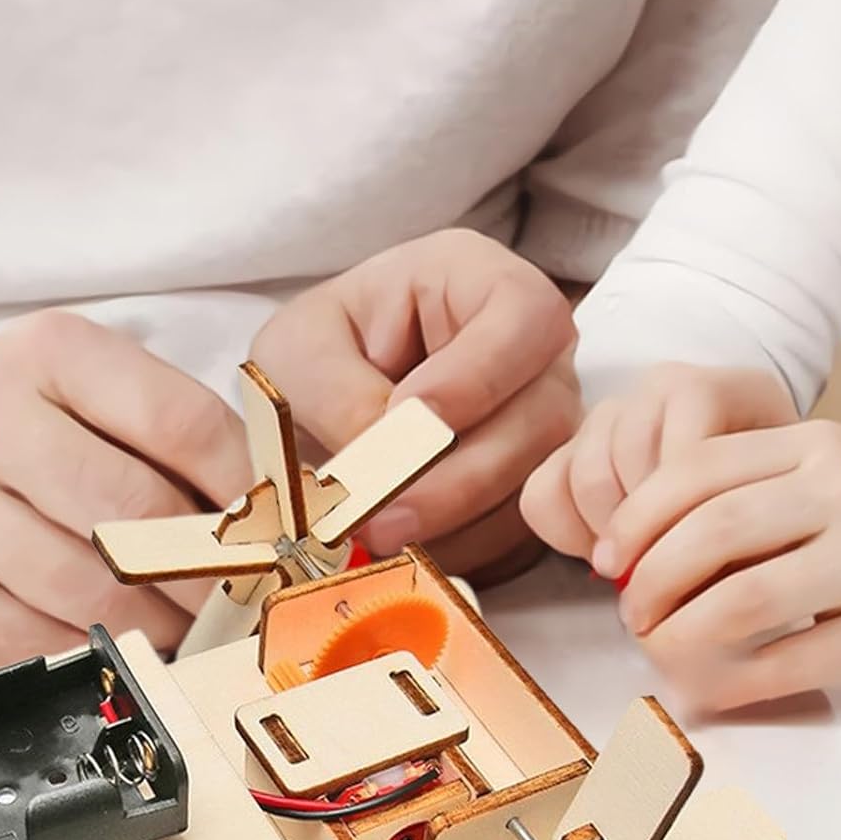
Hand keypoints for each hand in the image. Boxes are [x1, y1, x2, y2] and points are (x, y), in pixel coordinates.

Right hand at [0, 311, 250, 670]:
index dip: (245, 488)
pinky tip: (109, 639)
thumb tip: (272, 510)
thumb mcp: (72, 400)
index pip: (177, 421)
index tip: (278, 530)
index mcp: (40, 354)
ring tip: (185, 626)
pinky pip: (42, 643)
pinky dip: (95, 651)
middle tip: (242, 598)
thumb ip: (161, 436)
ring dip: (160, 624)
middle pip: (135, 513)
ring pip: (92, 591)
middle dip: (207, 572)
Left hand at [251, 229, 579, 579]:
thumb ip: (338, 393)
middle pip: (541, 417)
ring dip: (457, 525)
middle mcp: (532, 355)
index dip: (476, 375)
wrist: (320, 400)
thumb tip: (381, 459)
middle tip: (383, 516)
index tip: (410, 417)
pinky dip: (465, 551)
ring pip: (535, 484)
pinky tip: (406, 554)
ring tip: (380, 541)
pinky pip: (522, 532)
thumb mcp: (299, 353)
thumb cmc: (320, 354)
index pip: (522, 318)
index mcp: (480, 285)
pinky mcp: (528, 491)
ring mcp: (541, 426)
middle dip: (457, 479)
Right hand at [521, 364, 799, 560]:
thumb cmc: (761, 501)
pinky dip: (564, 531)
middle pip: (626, 460)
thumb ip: (744, 535)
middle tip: (659, 573)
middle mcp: (658, 388)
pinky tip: (598, 548)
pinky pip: (542, 493)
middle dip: (640, 530)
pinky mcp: (567, 447)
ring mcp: (607, 413)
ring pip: (582, 476)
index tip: (689, 568)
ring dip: (605, 533)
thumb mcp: (773, 513)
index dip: (682, 518)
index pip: (687, 453)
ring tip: (633, 563)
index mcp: (721, 390)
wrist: (743, 480)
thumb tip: (693, 587)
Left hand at [595, 411, 840, 710]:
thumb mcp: (818, 482)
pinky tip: (712, 690)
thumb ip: (739, 498)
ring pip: (738, 601)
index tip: (607, 561)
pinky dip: (731, 683)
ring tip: (663, 649)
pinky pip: (785, 662)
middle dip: (650, 583)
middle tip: (633, 615)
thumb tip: (625, 560)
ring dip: (679, 635)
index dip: (633, 521)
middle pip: (708, 534)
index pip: (694, 471)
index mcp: (818, 444)